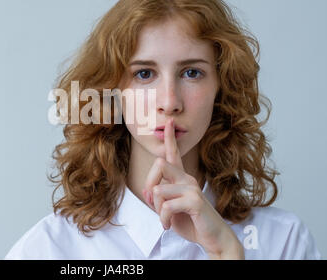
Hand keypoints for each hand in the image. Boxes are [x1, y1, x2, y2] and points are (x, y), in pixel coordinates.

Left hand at [142, 118, 243, 258]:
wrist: (213, 238)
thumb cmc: (191, 222)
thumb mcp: (169, 209)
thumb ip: (158, 198)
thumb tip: (149, 190)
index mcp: (182, 178)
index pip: (174, 154)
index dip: (169, 138)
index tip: (168, 122)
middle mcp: (188, 179)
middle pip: (159, 164)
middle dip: (149, 184)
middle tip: (152, 203)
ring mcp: (192, 188)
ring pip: (158, 190)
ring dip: (156, 209)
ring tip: (165, 219)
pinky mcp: (195, 201)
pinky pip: (166, 206)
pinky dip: (163, 218)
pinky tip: (167, 225)